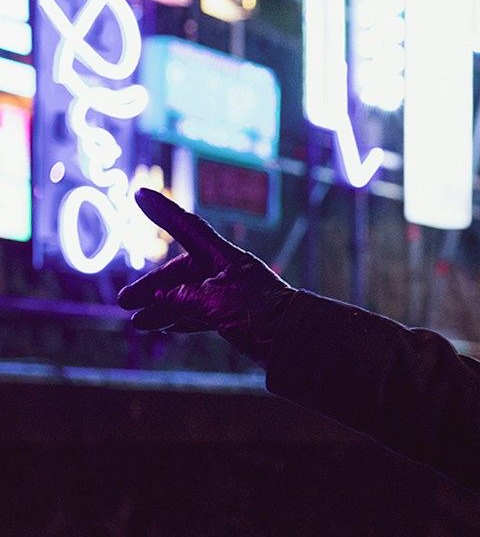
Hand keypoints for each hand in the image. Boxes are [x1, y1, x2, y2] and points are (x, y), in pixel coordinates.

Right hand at [117, 188, 295, 365]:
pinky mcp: (236, 317)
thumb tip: (158, 300)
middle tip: (125, 301)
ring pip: (189, 296)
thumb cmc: (261, 315)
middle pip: (181, 272)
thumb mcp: (214, 304)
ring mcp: (232, 295)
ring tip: (138, 322)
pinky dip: (183, 319)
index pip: (188, 228)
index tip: (139, 194)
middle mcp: (227, 272)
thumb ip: (182, 298)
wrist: (298, 342)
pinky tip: (166, 327)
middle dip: (153, 287)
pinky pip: (202, 314)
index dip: (163, 213)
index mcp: (226, 258)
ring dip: (162, 307)